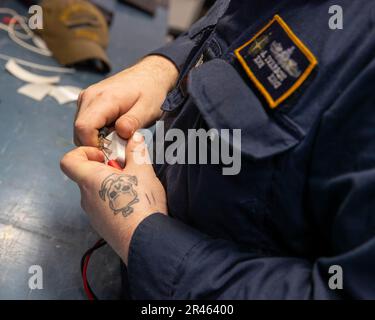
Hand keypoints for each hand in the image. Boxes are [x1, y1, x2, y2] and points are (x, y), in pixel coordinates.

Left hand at [60, 132, 167, 263]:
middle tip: (127, 170)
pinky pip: (103, 207)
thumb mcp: (143, 170)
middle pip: (87, 176)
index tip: (103, 155)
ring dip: (112, 185)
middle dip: (107, 168)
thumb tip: (134, 138)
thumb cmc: (141, 203)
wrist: (146, 240)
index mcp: (90, 179)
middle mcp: (87, 197)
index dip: (83, 152)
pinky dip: (114, 201)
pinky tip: (134, 204)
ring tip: (134, 187)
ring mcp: (93, 214)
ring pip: (97, 192)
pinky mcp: (102, 226)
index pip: (69, 160)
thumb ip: (136, 151)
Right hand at [74, 55, 178, 145]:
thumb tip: (120, 132)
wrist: (149, 74)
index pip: (84, 127)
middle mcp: (89, 97)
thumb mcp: (148, 109)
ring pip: (79, 129)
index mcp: (104, 98)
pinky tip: (112, 131)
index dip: (93, 146)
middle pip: (78, 131)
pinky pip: (85, 123)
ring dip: (95, 139)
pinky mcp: (87, 102)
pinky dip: (95, 133)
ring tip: (116, 138)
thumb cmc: (151, 91)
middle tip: (116, 149)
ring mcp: (86, 98)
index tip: (109, 153)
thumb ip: (133, 121)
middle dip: (95, 145)